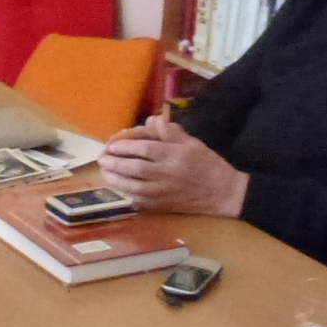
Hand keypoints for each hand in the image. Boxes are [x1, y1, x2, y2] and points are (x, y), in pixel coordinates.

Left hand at [97, 116, 248, 217]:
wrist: (223, 193)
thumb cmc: (207, 164)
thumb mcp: (192, 142)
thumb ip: (170, 132)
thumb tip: (150, 121)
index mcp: (174, 155)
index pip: (145, 148)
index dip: (126, 145)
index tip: (113, 144)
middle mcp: (167, 173)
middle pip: (135, 168)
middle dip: (116, 163)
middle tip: (102, 158)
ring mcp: (164, 192)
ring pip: (134, 186)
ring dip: (116, 180)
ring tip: (104, 173)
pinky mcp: (164, 205)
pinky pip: (142, 202)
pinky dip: (128, 196)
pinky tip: (119, 190)